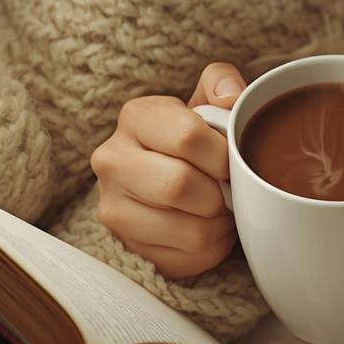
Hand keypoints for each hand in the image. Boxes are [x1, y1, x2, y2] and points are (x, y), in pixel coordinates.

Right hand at [89, 62, 246, 278]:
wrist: (166, 174)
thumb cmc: (193, 137)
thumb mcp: (207, 101)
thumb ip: (223, 83)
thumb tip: (231, 98)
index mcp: (135, 116)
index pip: (188, 136)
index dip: (223, 154)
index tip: (232, 160)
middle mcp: (111, 160)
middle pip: (179, 186)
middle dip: (219, 193)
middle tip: (229, 190)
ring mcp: (112, 206)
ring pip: (189, 231)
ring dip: (219, 225)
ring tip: (222, 210)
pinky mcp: (126, 245)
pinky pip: (185, 260)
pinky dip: (209, 249)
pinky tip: (208, 230)